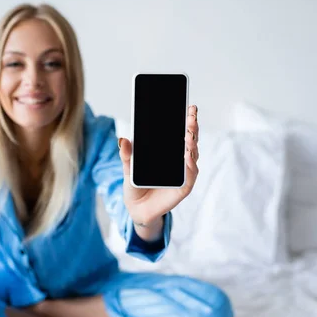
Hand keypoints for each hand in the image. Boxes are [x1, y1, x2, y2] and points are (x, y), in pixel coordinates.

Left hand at [119, 105, 199, 227]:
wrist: (137, 208)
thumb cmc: (136, 185)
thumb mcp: (128, 168)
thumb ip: (126, 155)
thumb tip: (123, 140)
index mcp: (170, 152)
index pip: (181, 132)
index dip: (187, 120)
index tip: (189, 108)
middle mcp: (180, 160)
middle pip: (190, 141)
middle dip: (192, 128)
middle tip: (191, 116)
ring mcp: (184, 173)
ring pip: (192, 155)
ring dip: (192, 145)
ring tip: (189, 136)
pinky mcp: (184, 187)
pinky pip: (190, 175)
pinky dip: (190, 167)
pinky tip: (188, 158)